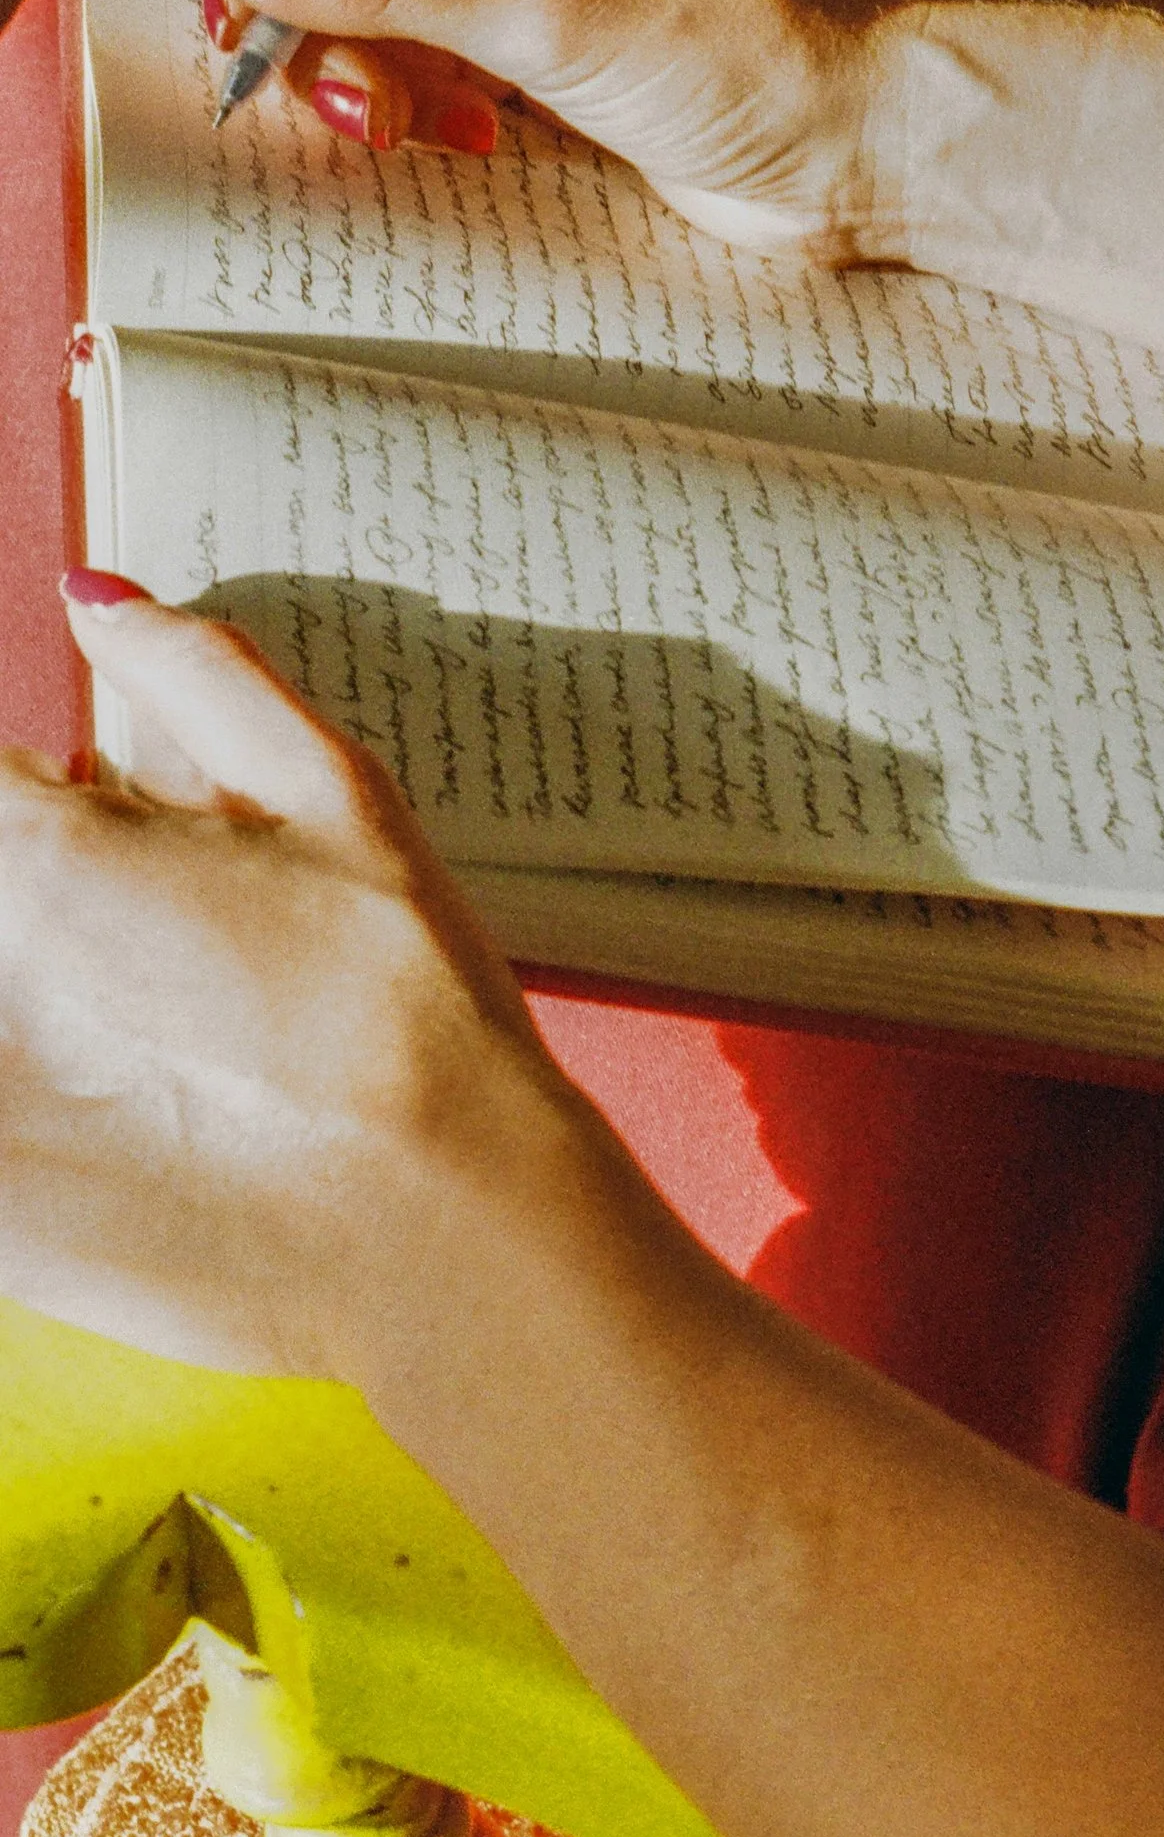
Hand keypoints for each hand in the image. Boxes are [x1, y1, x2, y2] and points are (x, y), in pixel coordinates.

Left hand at [0, 586, 615, 1377]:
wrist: (446, 1235)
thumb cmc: (409, 1020)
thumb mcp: (342, 800)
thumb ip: (200, 679)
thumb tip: (97, 601)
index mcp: (43, 854)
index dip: (46, 811)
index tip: (105, 845)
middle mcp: (0, 966)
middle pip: (4, 887)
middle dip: (58, 906)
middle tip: (168, 966)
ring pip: (12, 1005)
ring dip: (52, 1007)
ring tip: (172, 1053)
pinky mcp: (5, 1208)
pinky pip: (13, 1118)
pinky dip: (44, 1102)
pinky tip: (134, 1124)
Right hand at [184, 0, 909, 256]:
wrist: (860, 141)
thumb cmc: (743, 50)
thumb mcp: (545, 12)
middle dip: (317, 13)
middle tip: (343, 98)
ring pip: (375, 6)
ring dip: (367, 73)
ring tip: (410, 129)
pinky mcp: (544, 53)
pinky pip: (431, 65)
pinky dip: (423, 105)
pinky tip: (470, 137)